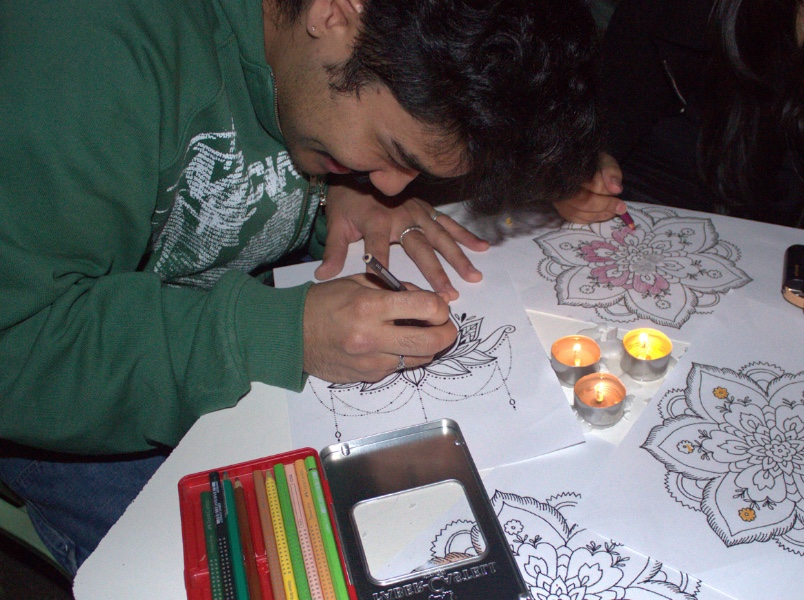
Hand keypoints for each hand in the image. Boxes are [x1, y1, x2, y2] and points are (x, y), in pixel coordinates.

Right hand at [303, 275, 457, 382]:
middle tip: (444, 326)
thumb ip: (399, 289)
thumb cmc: (325, 303)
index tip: (437, 306)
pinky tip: (391, 344)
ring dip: (427, 346)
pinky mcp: (369, 377)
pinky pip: (399, 367)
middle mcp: (373, 338)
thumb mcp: (360, 282)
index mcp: (370, 307)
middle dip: (447, 333)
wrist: (292, 334)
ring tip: (417, 333)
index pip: (427, 308)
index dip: (440, 307)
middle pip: (433, 342)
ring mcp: (372, 362)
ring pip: (421, 359)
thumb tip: (435, 299)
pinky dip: (403, 355)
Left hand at [314, 179, 489, 299]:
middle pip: (420, 248)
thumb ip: (333, 250)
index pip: (379, 249)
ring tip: (473, 276)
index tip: (395, 291)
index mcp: (376, 221)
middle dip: (435, 272)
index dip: (384, 268)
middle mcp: (402, 216)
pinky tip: (482, 248)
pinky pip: (449, 223)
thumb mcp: (337, 224)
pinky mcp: (428, 209)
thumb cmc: (347, 202)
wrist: (358, 172)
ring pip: (441, 237)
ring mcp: (418, 211)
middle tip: (448, 294)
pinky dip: (466, 235)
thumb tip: (323, 276)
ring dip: (458, 257)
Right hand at [553, 153, 627, 223]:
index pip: (592, 184)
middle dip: (606, 205)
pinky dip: (592, 219)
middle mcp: (562, 187)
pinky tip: (601, 214)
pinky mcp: (562, 211)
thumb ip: (611, 172)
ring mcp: (560, 200)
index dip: (606, 190)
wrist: (578, 171)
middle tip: (621, 208)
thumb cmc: (594, 166)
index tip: (619, 192)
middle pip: (585, 202)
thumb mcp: (605, 162)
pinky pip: (577, 219)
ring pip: (581, 213)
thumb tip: (616, 189)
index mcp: (573, 171)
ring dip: (601, 214)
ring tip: (613, 211)